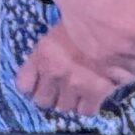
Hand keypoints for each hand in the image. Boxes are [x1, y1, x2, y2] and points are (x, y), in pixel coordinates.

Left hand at [14, 21, 131, 116]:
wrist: (111, 28)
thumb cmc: (83, 23)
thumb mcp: (56, 33)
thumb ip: (48, 52)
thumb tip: (45, 64)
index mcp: (41, 55)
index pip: (23, 85)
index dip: (31, 88)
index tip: (38, 85)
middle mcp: (53, 73)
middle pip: (42, 101)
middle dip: (50, 97)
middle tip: (59, 91)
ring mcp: (72, 86)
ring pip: (63, 108)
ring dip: (69, 102)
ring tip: (77, 93)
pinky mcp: (94, 94)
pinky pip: (85, 111)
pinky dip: (88, 107)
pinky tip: (92, 97)